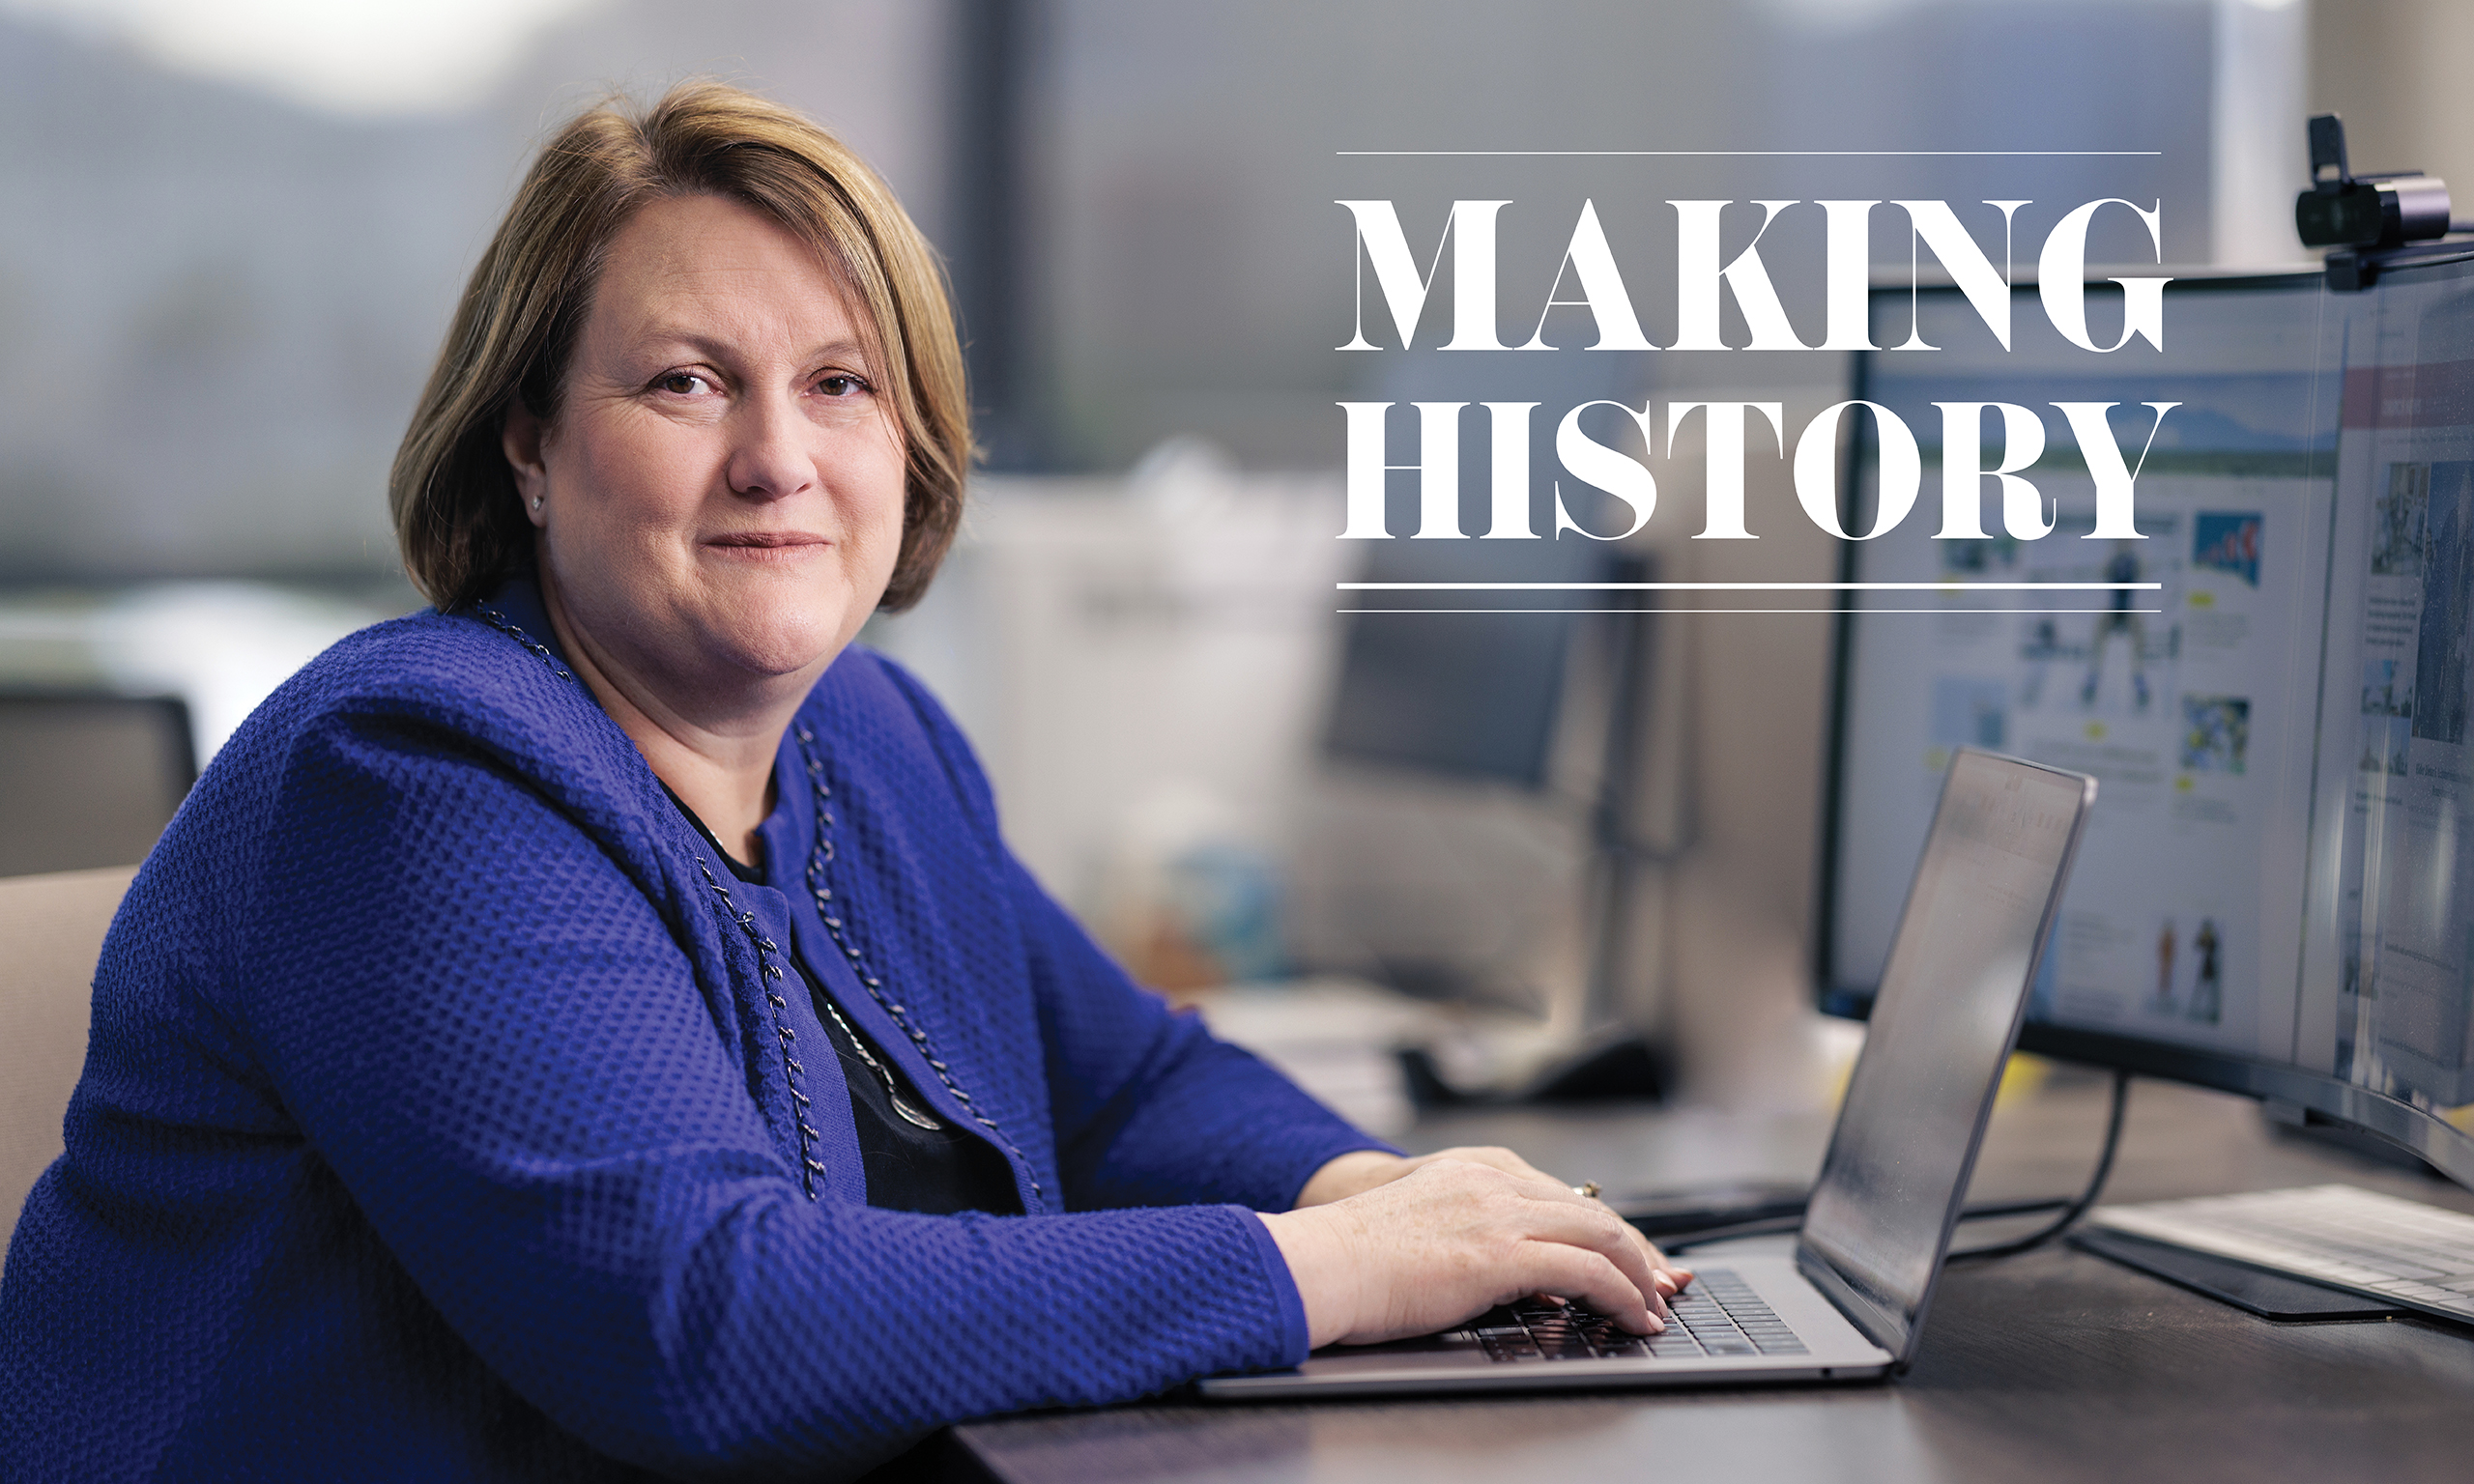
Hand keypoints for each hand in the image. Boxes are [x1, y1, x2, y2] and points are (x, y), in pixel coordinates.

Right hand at [1296, 1147, 1690, 1302]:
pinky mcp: (1501, 1250)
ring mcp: (1499, 1211)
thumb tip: (1531, 1280)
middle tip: (1662, 1284)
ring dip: (1639, 1276)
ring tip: (1653, 1308)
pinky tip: (1631, 1318)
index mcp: (1474, 1169)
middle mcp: (1493, 1179)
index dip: (1608, 1231)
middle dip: (1638, 1251)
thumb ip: (1478, 1238)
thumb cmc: (1355, 1259)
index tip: (1634, 1259)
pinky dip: (1622, 1294)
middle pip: (1593, 1210)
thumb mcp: (1426, 1229)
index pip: (1563, 1196)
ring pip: (1602, 1233)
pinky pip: (1587, 1270)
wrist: (1321, 1262)